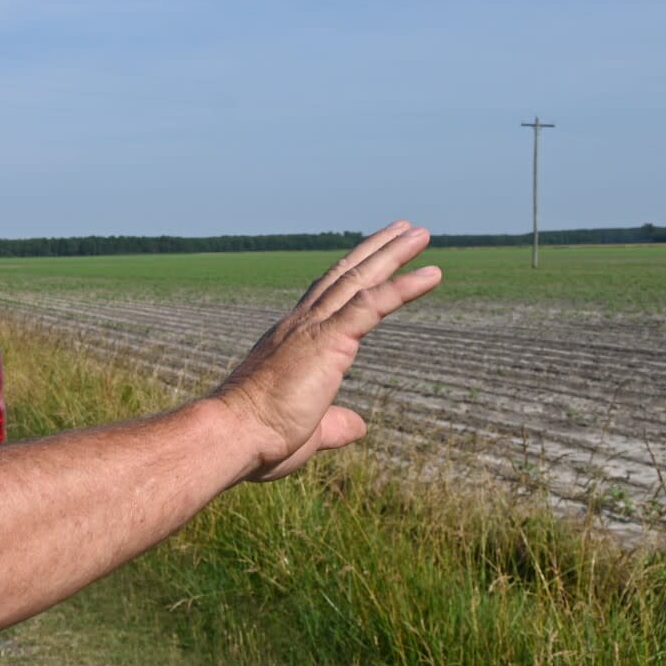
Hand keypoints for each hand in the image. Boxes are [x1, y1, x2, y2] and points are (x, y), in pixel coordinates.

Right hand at [211, 221, 439, 481]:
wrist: (233, 433)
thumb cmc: (259, 436)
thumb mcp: (307, 431)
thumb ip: (334, 425)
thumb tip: (357, 426)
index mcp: (293, 341)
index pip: (326, 297)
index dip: (350, 274)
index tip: (371, 257)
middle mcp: (302, 325)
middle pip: (344, 275)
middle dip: (375, 250)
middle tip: (404, 229)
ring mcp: (314, 328)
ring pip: (359, 279)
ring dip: (392, 254)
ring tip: (419, 233)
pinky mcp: (329, 340)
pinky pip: (373, 304)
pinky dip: (403, 287)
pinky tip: (431, 274)